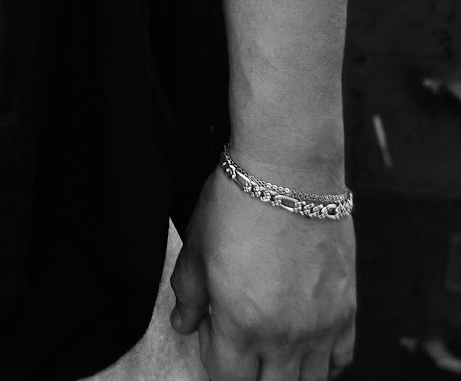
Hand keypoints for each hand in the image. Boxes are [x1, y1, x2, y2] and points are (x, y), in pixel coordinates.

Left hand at [169, 164, 355, 379]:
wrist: (290, 171)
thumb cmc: (237, 203)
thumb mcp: (197, 247)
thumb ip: (189, 294)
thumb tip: (184, 323)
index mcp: (241, 324)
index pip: (226, 379)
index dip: (213, 358)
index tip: (209, 330)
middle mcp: (284, 337)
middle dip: (249, 374)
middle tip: (239, 343)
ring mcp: (320, 328)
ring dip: (286, 373)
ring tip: (270, 345)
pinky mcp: (346, 311)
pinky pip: (340, 360)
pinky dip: (322, 363)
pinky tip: (304, 344)